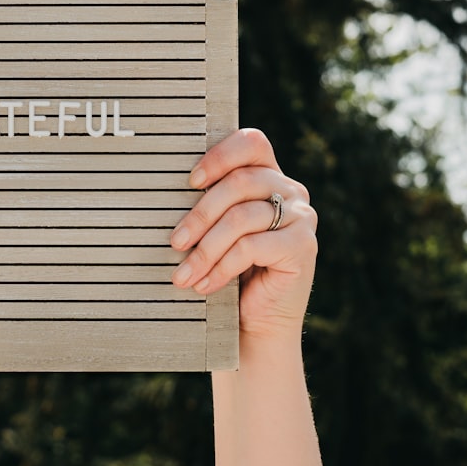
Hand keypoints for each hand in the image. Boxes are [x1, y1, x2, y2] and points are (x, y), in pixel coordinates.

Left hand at [169, 129, 317, 341]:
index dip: (220, 155)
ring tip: (183, 273)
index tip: (190, 181)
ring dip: (205, 249)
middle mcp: (291, 190)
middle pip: (240, 182)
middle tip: (175, 242)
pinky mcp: (303, 246)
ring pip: (241, 217)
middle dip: (200, 214)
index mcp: (269, 177)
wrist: (259, 322)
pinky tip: (204, 284)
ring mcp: (301, 217)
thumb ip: (208, 206)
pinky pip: (251, 247)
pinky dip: (221, 267)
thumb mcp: (217, 231)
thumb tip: (163, 194)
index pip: (252, 143)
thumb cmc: (231, 272)